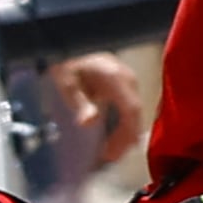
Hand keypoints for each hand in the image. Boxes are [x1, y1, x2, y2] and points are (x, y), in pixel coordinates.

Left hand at [47, 50, 146, 168]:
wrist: (70, 45)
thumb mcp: (69, 84)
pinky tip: (114, 140)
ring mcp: (127, 82)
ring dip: (124, 134)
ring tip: (111, 154)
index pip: (131, 109)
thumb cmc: (68, 62)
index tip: (118, 150)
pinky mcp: (123, 86)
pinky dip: (122, 125)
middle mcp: (127, 79)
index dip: (127, 131)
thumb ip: (81, 103)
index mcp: (116, 78)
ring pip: (133, 113)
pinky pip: (128, 109)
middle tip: (111, 157)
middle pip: (134, 114)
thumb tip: (89, 123)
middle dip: (125, 138)